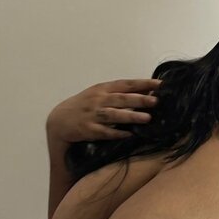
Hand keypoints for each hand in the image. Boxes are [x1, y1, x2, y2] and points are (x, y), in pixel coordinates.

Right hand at [46, 76, 163, 144]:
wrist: (59, 121)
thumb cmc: (83, 106)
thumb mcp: (98, 94)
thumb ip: (117, 93)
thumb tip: (144, 94)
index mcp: (102, 89)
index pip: (126, 84)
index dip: (143, 84)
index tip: (159, 84)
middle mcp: (98, 100)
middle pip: (122, 98)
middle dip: (139, 99)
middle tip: (156, 101)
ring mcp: (93, 115)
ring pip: (114, 115)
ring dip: (131, 116)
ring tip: (147, 118)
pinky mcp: (88, 130)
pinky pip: (105, 132)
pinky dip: (117, 133)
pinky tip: (130, 134)